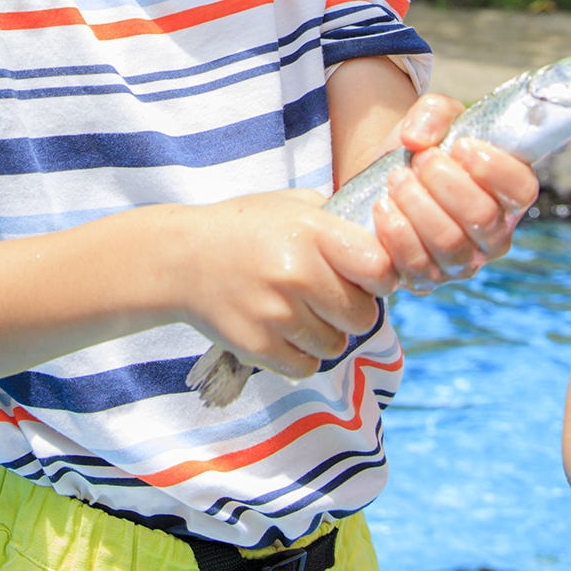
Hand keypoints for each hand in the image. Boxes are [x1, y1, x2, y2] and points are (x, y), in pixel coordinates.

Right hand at [176, 191, 395, 380]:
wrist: (181, 259)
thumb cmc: (246, 229)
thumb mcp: (293, 205)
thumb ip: (339, 222)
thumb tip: (388, 245)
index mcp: (312, 232)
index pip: (380, 270)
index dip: (379, 278)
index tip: (365, 277)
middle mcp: (297, 274)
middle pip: (363, 316)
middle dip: (352, 310)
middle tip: (327, 296)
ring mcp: (276, 314)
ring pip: (335, 344)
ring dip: (325, 333)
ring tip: (299, 311)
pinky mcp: (258, 346)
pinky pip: (307, 366)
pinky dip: (300, 354)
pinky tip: (282, 329)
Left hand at [368, 95, 538, 290]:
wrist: (383, 179)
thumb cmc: (422, 150)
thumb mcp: (433, 119)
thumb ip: (434, 113)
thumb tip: (418, 138)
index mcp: (507, 194)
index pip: (522, 190)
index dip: (495, 169)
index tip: (462, 146)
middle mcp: (491, 235)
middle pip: (483, 219)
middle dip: (446, 183)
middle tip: (421, 159)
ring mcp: (459, 263)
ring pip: (449, 244)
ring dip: (418, 205)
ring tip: (397, 177)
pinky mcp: (423, 280)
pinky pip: (413, 269)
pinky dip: (395, 236)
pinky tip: (383, 207)